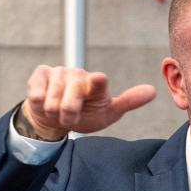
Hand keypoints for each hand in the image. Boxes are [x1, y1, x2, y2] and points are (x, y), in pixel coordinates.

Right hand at [20, 65, 155, 140]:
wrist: (56, 117)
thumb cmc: (84, 114)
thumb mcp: (108, 113)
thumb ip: (128, 102)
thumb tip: (153, 91)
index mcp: (96, 84)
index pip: (97, 82)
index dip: (97, 83)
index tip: (99, 80)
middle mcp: (78, 74)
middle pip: (71, 99)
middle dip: (69, 114)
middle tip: (71, 117)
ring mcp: (59, 72)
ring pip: (53, 100)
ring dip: (54, 112)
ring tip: (58, 110)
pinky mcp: (41, 74)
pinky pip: (37, 94)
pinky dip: (40, 104)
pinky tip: (45, 102)